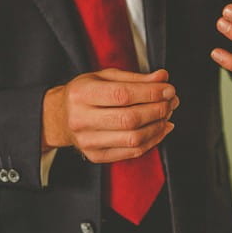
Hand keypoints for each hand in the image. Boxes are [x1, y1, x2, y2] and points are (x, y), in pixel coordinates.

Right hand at [41, 68, 178, 162]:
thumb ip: (135, 78)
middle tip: (171, 101)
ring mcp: (87, 141)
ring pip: (133, 138)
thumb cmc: (86, 93)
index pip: (122, 95)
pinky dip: (153, 140)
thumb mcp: (105, 77)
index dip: (150, 93)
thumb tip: (162, 78)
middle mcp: (81, 119)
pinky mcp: (96, 156)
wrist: (60, 117)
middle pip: (129, 119)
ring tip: (167, 113)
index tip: (168, 89)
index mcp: (81, 94)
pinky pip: (132, 152)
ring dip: (158, 126)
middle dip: (158, 109)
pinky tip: (161, 128)